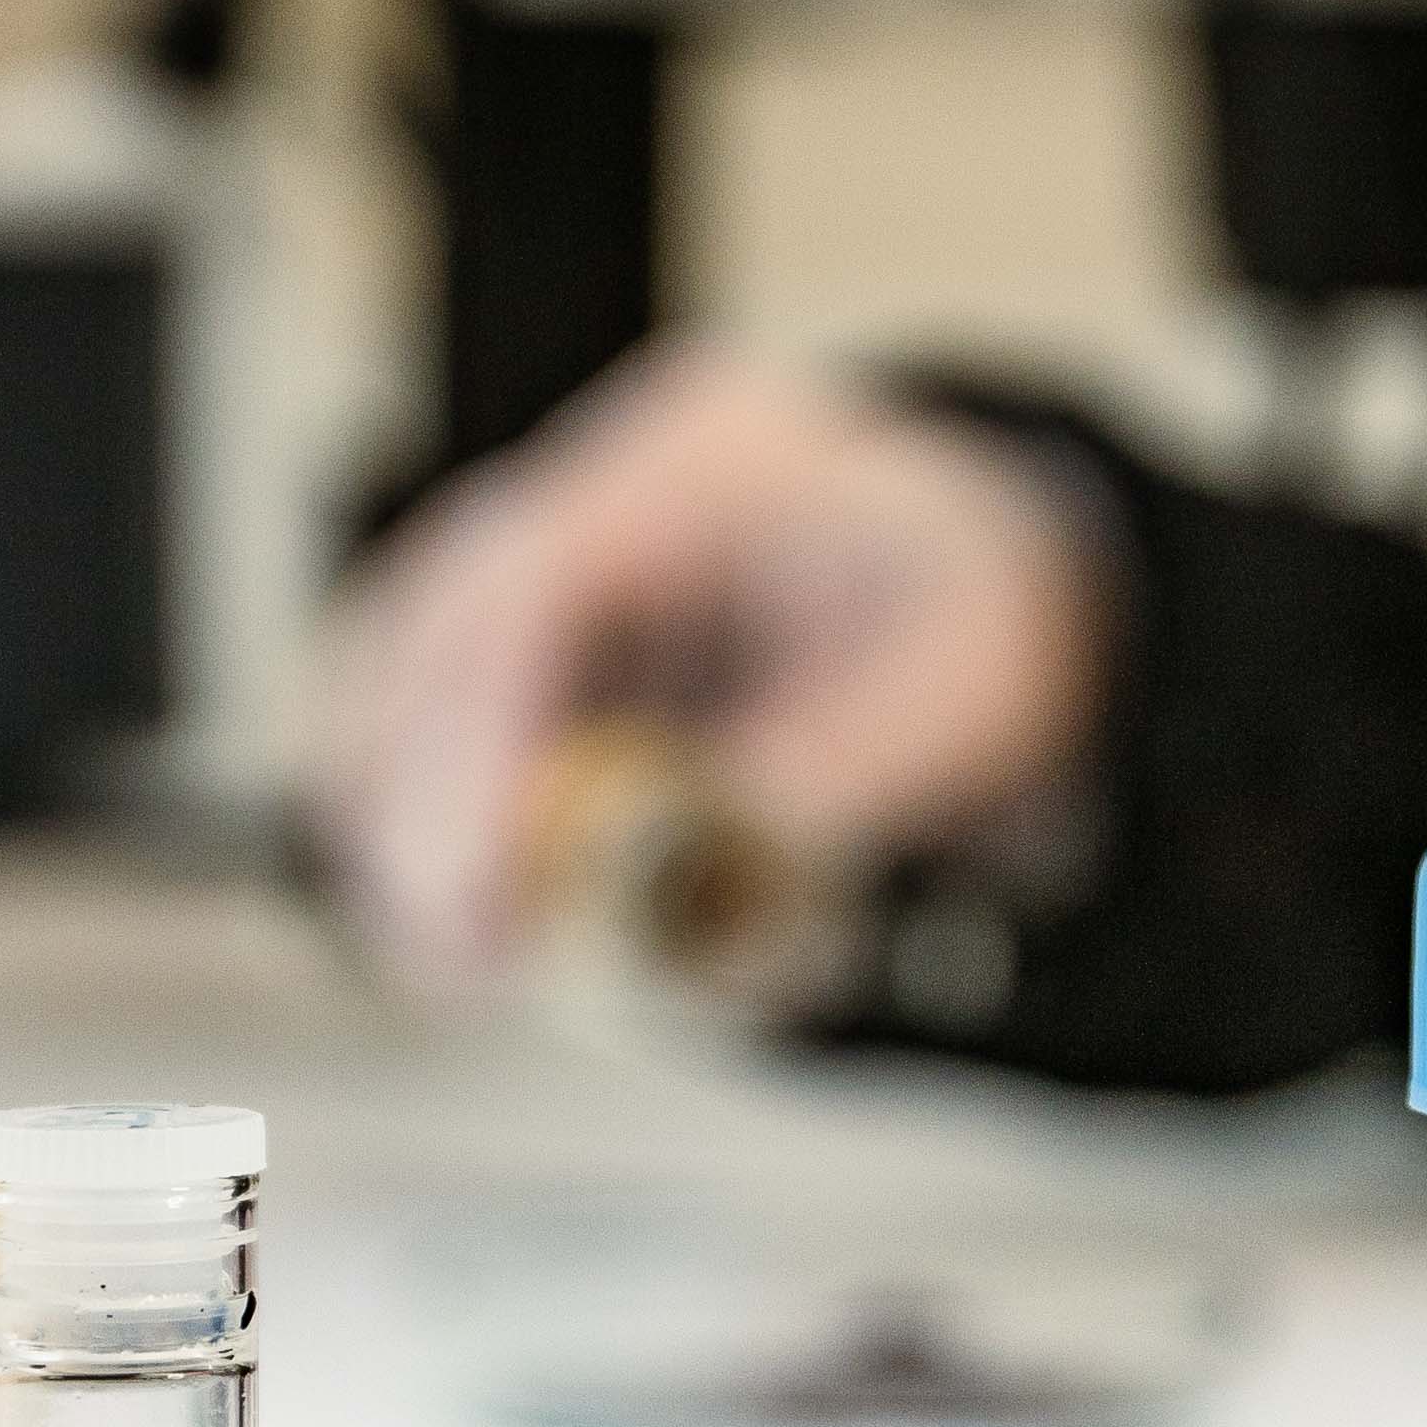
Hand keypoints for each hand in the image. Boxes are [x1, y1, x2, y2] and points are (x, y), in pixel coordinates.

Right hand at [309, 343, 1113, 987]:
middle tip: (451, 957)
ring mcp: (572, 555)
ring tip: (459, 961)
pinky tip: (477, 918)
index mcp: (711, 465)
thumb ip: (809, 793)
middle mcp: (614, 489)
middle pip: (435, 622)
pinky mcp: (557, 636)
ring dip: (411, 816)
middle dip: (418, 799)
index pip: (531, 582)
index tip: (462, 886)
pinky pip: (449, 717)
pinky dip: (447, 816)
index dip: (469, 741)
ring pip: (412, 672)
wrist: (1014, 589)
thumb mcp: (946, 707)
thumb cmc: (988, 623)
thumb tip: (665, 901)